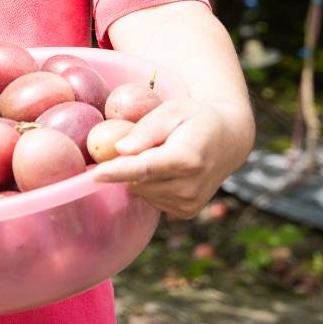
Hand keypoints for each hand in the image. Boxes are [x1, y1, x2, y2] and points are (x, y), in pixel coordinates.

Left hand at [86, 97, 252, 218]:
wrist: (229, 139)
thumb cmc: (195, 118)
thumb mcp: (172, 111)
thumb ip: (146, 130)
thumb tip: (120, 149)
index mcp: (187, 159)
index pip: (145, 169)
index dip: (117, 172)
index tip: (93, 175)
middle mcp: (189, 187)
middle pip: (138, 181)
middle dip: (128, 164)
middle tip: (143, 143)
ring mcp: (189, 203)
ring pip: (141, 191)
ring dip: (139, 174)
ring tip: (161, 154)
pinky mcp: (186, 212)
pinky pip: (151, 198)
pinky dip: (150, 184)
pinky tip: (166, 170)